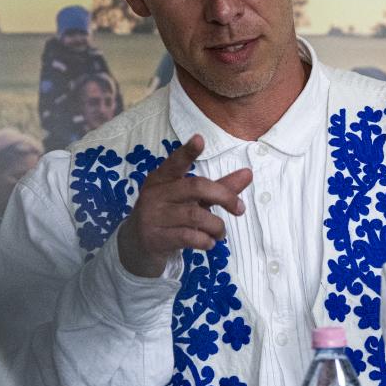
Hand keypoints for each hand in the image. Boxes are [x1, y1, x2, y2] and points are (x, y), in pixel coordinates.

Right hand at [117, 135, 252, 277]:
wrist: (137, 246)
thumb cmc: (170, 216)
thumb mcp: (190, 200)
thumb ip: (219, 188)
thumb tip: (248, 173)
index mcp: (162, 178)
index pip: (175, 162)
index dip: (187, 152)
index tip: (199, 139)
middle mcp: (155, 194)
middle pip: (195, 187)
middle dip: (224, 196)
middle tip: (239, 209)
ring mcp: (153, 216)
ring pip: (195, 215)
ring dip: (217, 225)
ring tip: (221, 233)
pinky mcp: (155, 238)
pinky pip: (187, 237)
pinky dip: (205, 241)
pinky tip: (209, 243)